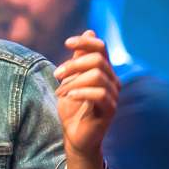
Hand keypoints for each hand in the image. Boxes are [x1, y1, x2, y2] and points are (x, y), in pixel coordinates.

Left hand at [53, 29, 119, 160]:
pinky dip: (81, 92)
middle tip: (56, 74)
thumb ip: (79, 59)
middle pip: (98, 60)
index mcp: (104, 71)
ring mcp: (113, 96)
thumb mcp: (71, 80)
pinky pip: (99, 94)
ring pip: (98, 76)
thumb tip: (90, 31)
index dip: (85, 42)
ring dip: (74, 81)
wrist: (76, 137)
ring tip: (61, 91)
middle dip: (74, 64)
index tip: (66, 43)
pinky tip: (69, 96)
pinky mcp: (109, 110)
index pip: (101, 48)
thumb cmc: (73, 109)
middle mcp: (112, 81)